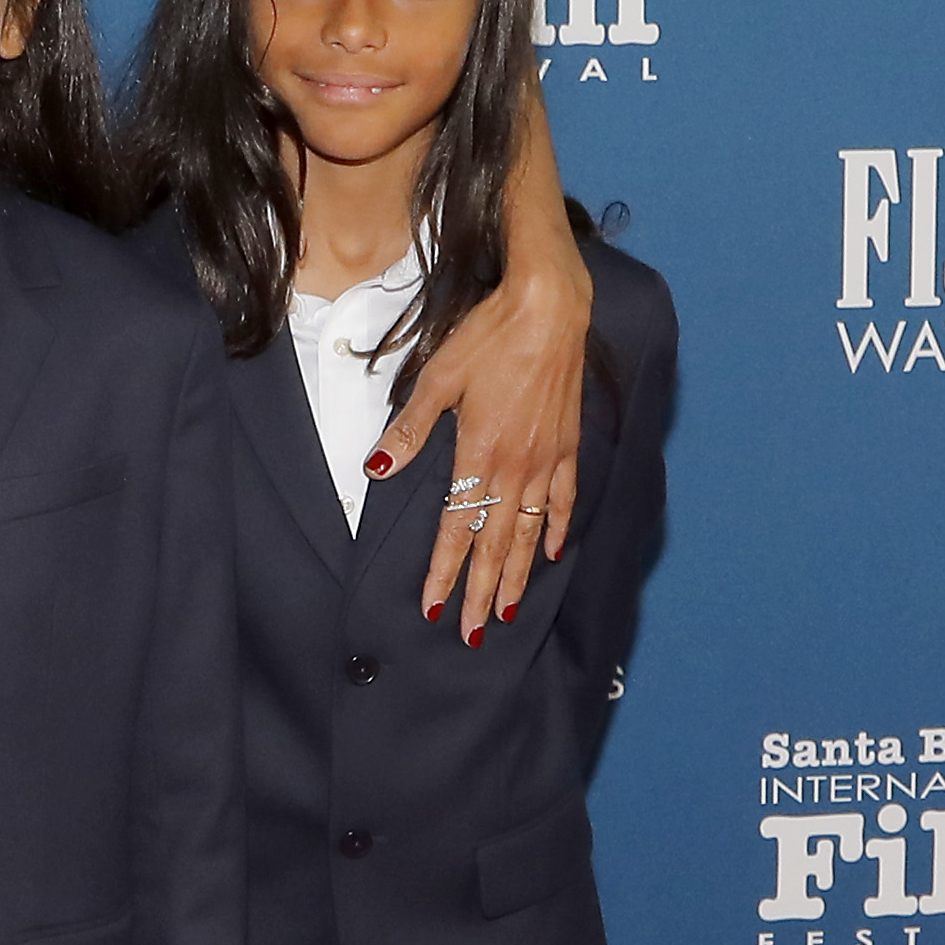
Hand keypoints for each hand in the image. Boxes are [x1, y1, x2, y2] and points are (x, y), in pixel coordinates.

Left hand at [368, 266, 586, 641]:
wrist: (549, 308)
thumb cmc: (489, 336)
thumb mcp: (438, 378)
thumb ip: (409, 429)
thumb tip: (376, 466)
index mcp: (479, 455)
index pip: (457, 529)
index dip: (445, 572)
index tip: (435, 608)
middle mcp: (516, 467)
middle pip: (495, 545)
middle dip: (482, 593)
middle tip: (473, 635)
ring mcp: (547, 460)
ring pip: (530, 534)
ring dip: (517, 576)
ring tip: (508, 612)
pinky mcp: (568, 446)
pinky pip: (564, 500)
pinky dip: (557, 530)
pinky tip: (551, 554)